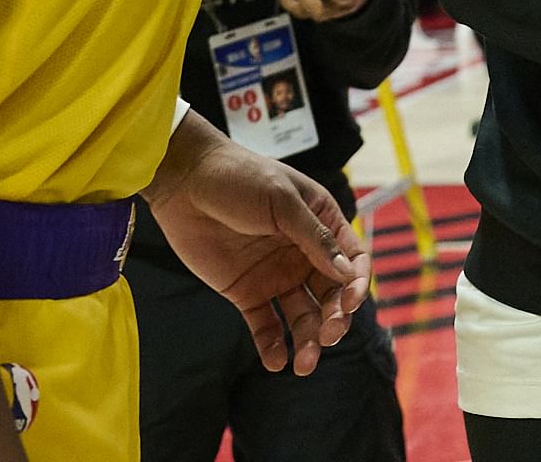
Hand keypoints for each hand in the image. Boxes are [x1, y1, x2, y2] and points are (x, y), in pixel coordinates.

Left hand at [145, 114, 368, 373]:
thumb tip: (346, 272)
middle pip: (331, 295)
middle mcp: (303, 254)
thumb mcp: (282, 200)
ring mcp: (276, 275)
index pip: (351, 261)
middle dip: (334, 319)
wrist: (185, 183)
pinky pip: (266, 325)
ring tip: (303, 363)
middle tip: (327, 335)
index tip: (348, 303)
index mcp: (321, 223)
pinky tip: (277, 362)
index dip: (355, 284)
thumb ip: (313, 236)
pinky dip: (273, 345)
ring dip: (307, 340)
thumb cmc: (240, 177)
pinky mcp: (247, 293)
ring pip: (302, 316)